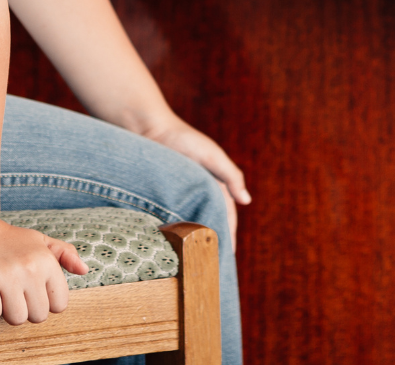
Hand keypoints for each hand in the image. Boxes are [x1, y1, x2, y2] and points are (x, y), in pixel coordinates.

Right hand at [0, 218, 88, 323]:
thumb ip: (65, 254)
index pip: (60, 305)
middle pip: (38, 316)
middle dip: (27, 308)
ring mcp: (7, 275)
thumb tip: (84, 270)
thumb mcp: (40, 240)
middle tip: (15, 292)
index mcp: (46, 260)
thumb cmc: (10, 239)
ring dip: (8, 311)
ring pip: (17, 319)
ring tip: (3, 293)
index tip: (33, 291)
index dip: (46, 302)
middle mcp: (29, 268)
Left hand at [146, 115, 251, 250]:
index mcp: (214, 184)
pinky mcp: (162, 197)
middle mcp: (198, 192)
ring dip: (193, 240)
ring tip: (192, 262)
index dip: (228, 235)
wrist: (148, 128)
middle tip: (211, 266)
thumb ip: (230, 175)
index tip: (227, 258)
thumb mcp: (211, 154)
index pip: (225, 216)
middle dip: (211, 242)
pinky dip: (174, 232)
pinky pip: (170, 219)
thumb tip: (246, 200)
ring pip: (190, 224)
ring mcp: (180, 196)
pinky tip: (172, 247)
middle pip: (208, 222)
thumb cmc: (182, 138)